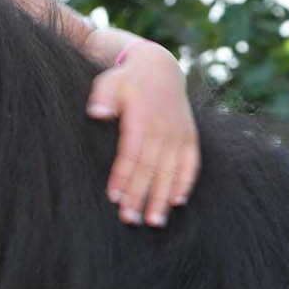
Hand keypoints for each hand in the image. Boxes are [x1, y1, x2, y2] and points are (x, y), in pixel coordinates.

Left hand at [87, 41, 199, 226]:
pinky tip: (178, 202)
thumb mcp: (110, 82)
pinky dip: (186, 182)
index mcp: (142, 119)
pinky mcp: (190, 137)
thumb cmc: (127, 80)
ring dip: (163, 197)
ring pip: (171, 170)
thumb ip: (103, 97)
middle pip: (151, 168)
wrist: (159, 68)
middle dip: (140, 196)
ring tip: (154, 221)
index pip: (132, 154)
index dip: (123, 177)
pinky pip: (191, 163)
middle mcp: (163, 129)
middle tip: (130, 219)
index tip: (115, 198)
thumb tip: (97, 112)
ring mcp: (179, 134)